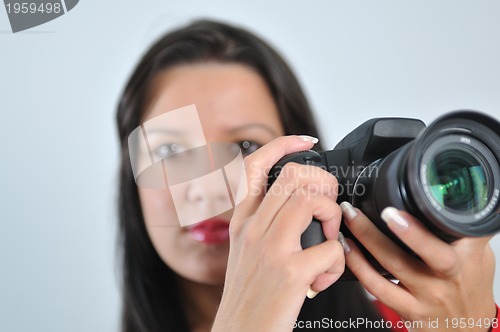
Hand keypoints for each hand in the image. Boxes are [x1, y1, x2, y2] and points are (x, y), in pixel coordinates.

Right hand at [212, 136, 344, 331]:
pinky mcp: (290, 273)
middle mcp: (252, 229)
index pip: (255, 166)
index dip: (283, 144)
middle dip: (324, 184)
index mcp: (242, 222)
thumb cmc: (250, 297)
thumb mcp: (248, 253)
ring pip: (311, 201)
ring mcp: (270, 249)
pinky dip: (337, 262)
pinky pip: (331, 249)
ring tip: (329, 240)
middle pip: (294, 176)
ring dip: (333, 217)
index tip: (306, 140)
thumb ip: (267, 226)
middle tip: (329, 208)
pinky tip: (324, 278)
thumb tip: (303, 205)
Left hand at [340, 202, 495, 331]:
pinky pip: (377, 288)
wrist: (467, 326)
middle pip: (423, 253)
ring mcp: (426, 295)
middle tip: (371, 212)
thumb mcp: (477, 253)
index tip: (396, 211)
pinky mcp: (407, 309)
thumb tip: (450, 196)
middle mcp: (446, 277)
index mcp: (465, 258)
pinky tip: (347, 248)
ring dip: (367, 241)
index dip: (421, 228)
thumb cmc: (470, 284)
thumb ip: (462, 227)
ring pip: (392, 266)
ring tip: (350, 220)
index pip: (450, 237)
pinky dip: (359, 266)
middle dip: (394, 232)